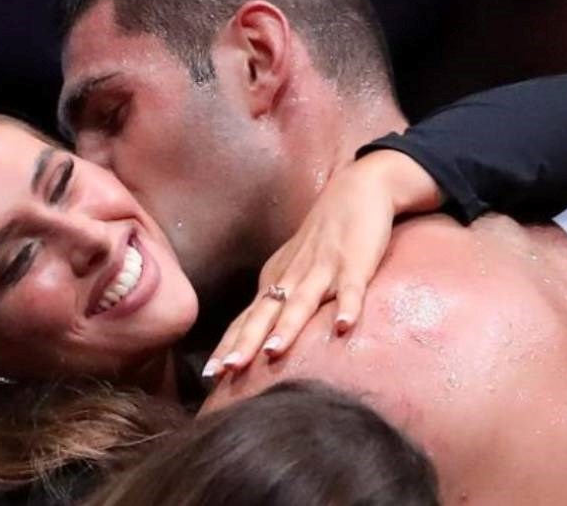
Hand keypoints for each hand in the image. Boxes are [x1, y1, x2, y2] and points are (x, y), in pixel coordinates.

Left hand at [204, 149, 441, 377]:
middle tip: (227, 370)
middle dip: (246, 342)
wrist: (356, 191)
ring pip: (302, 301)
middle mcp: (293, 276)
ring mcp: (324, 269)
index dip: (230, 345)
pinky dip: (347, 306)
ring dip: (288, 327)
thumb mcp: (294, 269)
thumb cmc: (323, 237)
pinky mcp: (355, 263)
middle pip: (266, 313)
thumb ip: (279, 302)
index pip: (247, 318)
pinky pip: (351, 288)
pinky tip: (343, 326)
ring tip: (273, 352)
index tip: (210, 375)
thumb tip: (257, 340)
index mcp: (277, 280)